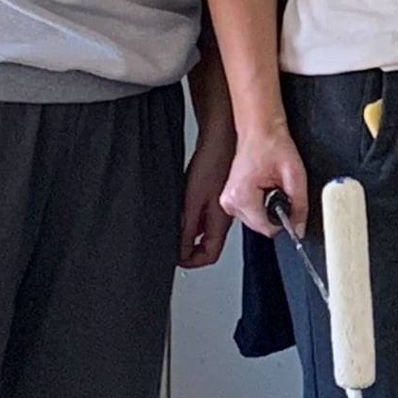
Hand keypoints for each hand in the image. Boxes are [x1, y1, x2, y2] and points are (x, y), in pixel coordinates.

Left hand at [178, 114, 237, 267]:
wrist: (223, 137)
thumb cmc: (213, 163)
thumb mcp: (192, 200)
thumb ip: (187, 228)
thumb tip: (180, 252)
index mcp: (221, 222)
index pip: (209, 255)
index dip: (190, 261)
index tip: (175, 257)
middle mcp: (226, 216)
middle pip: (207, 244)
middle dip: (187, 247)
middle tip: (171, 238)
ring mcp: (223, 205)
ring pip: (205, 229)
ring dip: (188, 231)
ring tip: (175, 219)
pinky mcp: (219, 193)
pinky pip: (204, 214)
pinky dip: (191, 216)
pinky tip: (183, 203)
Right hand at [220, 121, 307, 236]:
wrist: (260, 129)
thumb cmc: (273, 145)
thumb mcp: (295, 175)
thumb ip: (299, 204)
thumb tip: (299, 228)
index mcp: (242, 197)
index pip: (267, 228)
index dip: (284, 221)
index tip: (291, 205)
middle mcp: (230, 202)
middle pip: (261, 226)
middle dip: (275, 212)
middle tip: (280, 188)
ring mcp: (227, 201)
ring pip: (256, 220)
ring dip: (268, 208)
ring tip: (271, 185)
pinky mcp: (230, 198)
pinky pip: (250, 211)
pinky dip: (261, 203)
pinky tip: (264, 186)